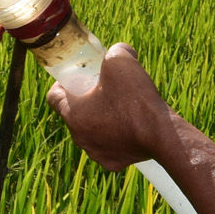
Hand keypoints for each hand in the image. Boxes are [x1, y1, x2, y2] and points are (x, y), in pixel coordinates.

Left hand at [48, 42, 171, 173]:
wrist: (161, 134)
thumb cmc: (136, 99)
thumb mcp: (121, 61)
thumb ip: (115, 51)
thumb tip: (120, 50)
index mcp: (73, 113)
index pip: (53, 97)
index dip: (61, 84)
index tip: (75, 79)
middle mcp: (79, 136)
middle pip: (74, 115)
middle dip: (85, 101)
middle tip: (104, 91)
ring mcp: (95, 152)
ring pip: (91, 132)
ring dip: (100, 120)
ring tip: (120, 109)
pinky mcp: (112, 163)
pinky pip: (109, 147)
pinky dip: (116, 137)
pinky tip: (129, 128)